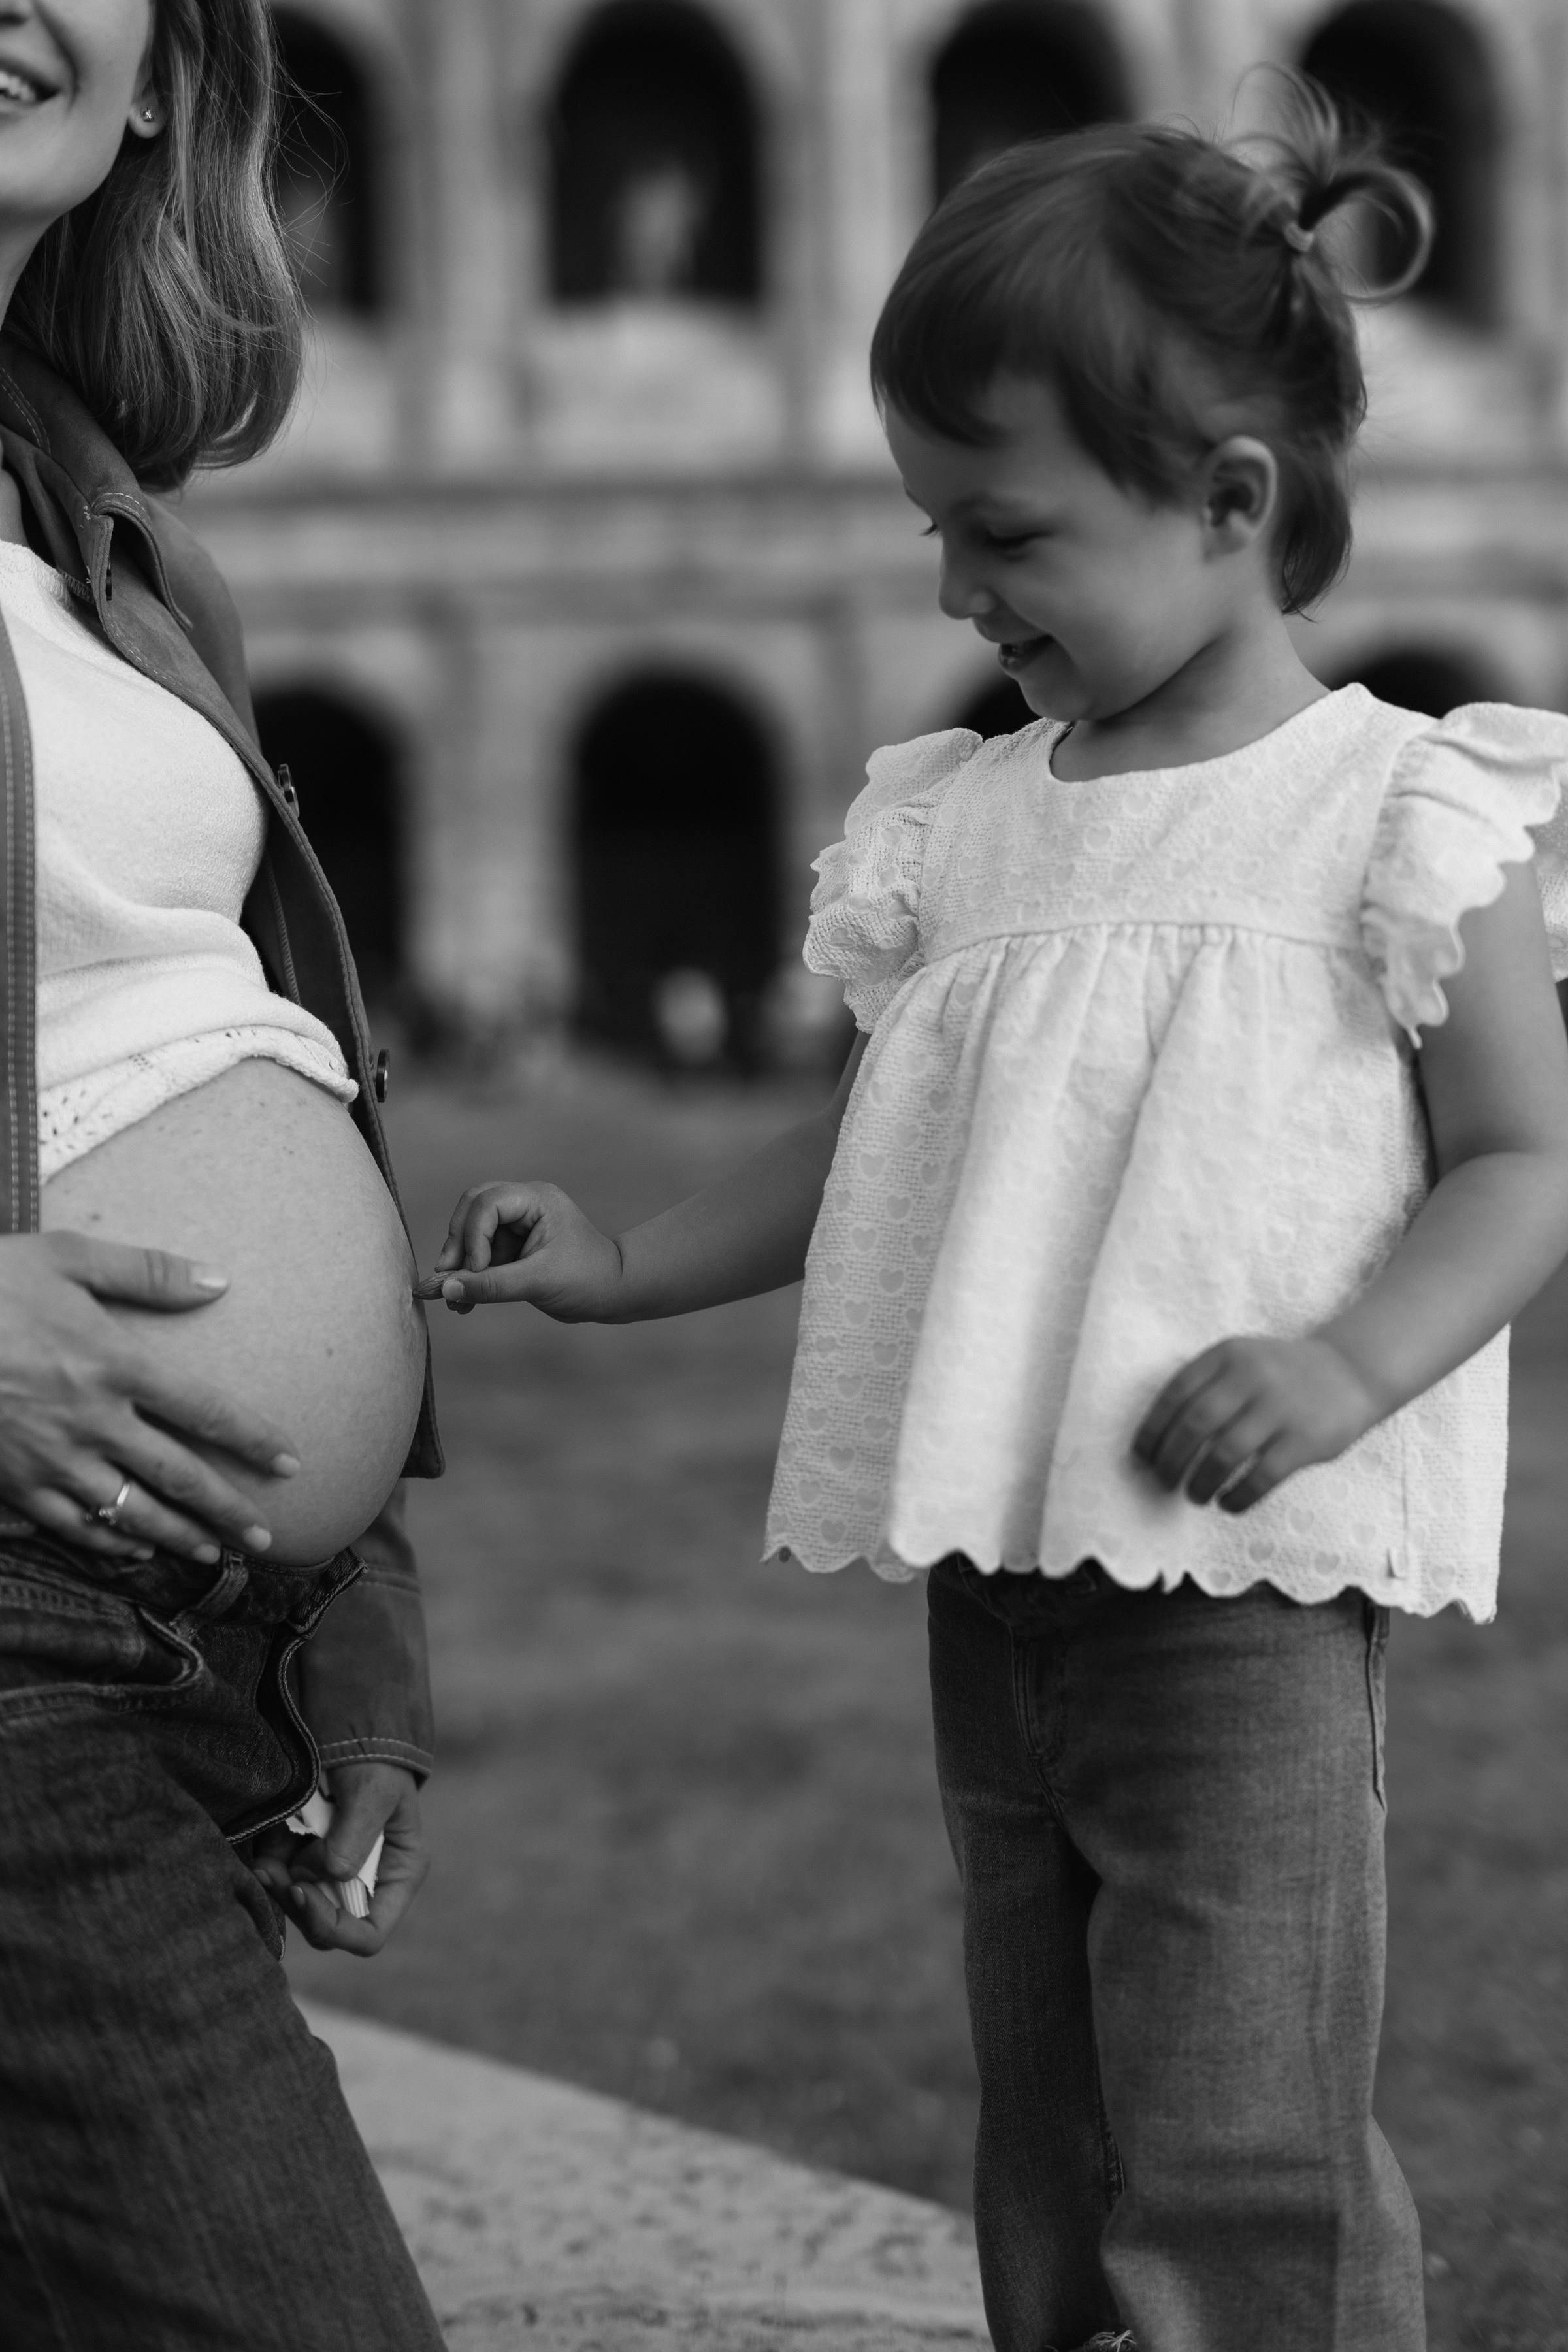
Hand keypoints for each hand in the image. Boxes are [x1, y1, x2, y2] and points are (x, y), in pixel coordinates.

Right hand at [0, 1233, 298, 1561]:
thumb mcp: (66, 1256)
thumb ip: (148, 1271)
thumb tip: (220, 1281)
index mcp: (114, 1364)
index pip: (206, 1411)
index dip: (254, 1440)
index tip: (291, 1463)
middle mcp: (92, 1421)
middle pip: (178, 1477)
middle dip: (227, 1510)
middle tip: (266, 1538)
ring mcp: (49, 1459)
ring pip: (129, 1512)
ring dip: (176, 1537)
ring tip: (210, 1554)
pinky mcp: (12, 1484)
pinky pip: (69, 1526)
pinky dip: (106, 1543)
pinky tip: (130, 1552)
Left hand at [251, 1761, 427, 1956]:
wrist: (351, 1721)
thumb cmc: (374, 1757)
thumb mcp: (372, 1793)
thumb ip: (351, 1841)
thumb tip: (315, 1877)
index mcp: (398, 1874)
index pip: (369, 1933)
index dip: (333, 1927)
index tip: (301, 1892)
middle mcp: (366, 1880)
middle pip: (326, 1924)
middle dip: (296, 1902)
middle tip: (270, 1871)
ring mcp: (333, 1869)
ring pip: (299, 1903)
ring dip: (277, 1885)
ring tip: (263, 1858)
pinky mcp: (305, 1854)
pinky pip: (282, 1877)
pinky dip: (269, 1866)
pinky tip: (265, 1844)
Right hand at [417, 1181, 625, 1318]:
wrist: (612, 1294)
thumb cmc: (587, 1281)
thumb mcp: (538, 1283)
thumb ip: (491, 1285)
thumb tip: (444, 1289)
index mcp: (537, 1199)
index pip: (487, 1204)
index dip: (473, 1237)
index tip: (476, 1272)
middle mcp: (524, 1203)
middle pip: (472, 1208)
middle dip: (458, 1245)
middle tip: (447, 1278)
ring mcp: (518, 1223)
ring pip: (471, 1232)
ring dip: (460, 1265)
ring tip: (454, 1301)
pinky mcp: (513, 1245)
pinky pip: (480, 1253)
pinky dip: (470, 1275)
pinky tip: (464, 1301)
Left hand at [1132, 1334, 1383, 1511]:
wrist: (1350, 1372)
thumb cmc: (1279, 1375)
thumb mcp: (1240, 1362)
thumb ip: (1205, 1388)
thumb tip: (1155, 1442)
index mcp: (1227, 1355)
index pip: (1174, 1394)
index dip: (1151, 1430)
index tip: (1141, 1458)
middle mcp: (1251, 1376)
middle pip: (1194, 1426)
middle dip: (1170, 1461)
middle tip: (1163, 1483)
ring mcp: (1280, 1408)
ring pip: (1224, 1455)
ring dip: (1200, 1483)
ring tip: (1195, 1495)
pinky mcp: (1305, 1440)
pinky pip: (1260, 1477)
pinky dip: (1237, 1497)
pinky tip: (1227, 1503)